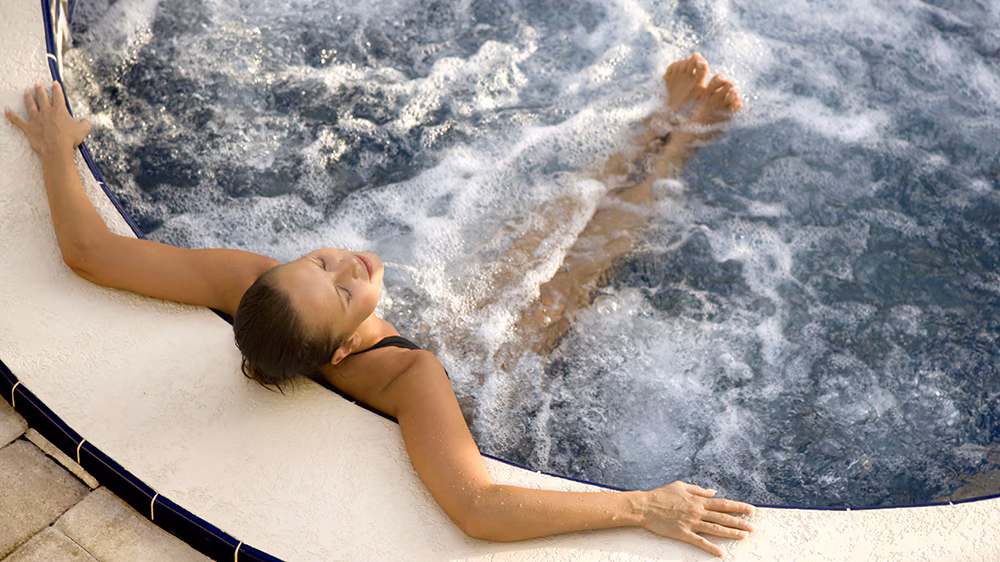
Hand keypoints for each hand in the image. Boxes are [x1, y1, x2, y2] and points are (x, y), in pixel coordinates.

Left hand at [5, 81, 90, 157]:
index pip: (58, 96)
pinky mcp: (29, 127)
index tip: (55, 83)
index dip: (56, 88)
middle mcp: (46, 112)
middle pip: (42, 97)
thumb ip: (85, 124)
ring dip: (28, 97)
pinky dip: (11, 115)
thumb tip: (86, 121)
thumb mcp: (83, 130)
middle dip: (40, 89)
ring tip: (26, 91)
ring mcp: (36, 119)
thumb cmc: (70, 139)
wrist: (57, 149)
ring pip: (30, 105)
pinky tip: (6, 110)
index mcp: (59, 110)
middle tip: (37, 84)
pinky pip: (17, 120)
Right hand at [638, 481, 754, 556]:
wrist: (644, 506)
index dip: (738, 506)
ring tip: (744, 537)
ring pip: (715, 529)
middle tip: (754, 527)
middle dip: (740, 522)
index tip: (751, 509)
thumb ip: (698, 490)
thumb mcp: (681, 486)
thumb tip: (713, 492)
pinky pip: (700, 542)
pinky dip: (711, 548)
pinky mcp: (682, 533)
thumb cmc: (661, 495)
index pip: (722, 503)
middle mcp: (697, 511)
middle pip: (723, 517)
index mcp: (697, 500)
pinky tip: (721, 553)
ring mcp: (690, 523)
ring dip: (731, 533)